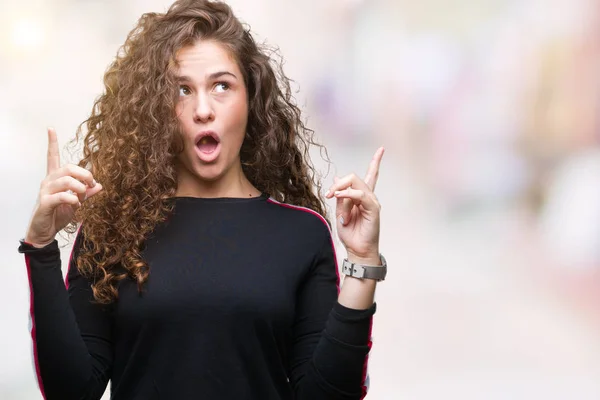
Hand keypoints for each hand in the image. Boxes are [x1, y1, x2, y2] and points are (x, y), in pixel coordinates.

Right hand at [24, 128, 102, 246]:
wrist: (45, 232)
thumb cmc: (57, 215)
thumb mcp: (76, 203)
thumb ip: (86, 193)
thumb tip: (100, 185)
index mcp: (55, 179)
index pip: (52, 157)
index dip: (52, 143)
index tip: (51, 128)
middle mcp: (48, 181)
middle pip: (68, 167)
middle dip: (85, 174)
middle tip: (92, 185)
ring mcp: (45, 192)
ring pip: (66, 180)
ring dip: (80, 188)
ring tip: (83, 198)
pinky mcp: (45, 203)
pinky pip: (62, 196)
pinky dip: (73, 199)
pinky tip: (76, 204)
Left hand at [325, 147, 383, 262]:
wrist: (358, 250)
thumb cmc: (351, 234)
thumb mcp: (340, 212)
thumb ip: (340, 197)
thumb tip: (337, 179)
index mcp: (362, 197)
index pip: (371, 175)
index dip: (376, 162)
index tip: (382, 149)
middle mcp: (369, 197)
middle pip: (354, 177)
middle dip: (338, 183)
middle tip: (329, 195)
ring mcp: (372, 202)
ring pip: (355, 184)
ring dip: (340, 190)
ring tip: (333, 200)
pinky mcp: (373, 208)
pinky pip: (360, 194)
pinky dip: (348, 194)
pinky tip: (339, 197)